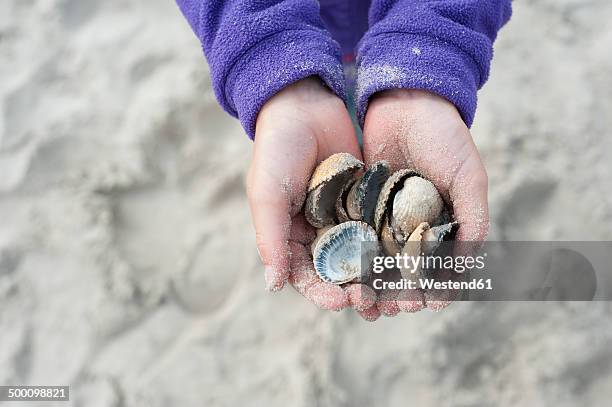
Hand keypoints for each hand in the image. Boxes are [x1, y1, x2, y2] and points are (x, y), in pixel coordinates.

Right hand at [247, 77, 375, 315]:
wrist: (305, 105)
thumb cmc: (277, 149)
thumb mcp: (267, 193)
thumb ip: (270, 237)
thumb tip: (274, 285)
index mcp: (289, 235)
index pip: (304, 275)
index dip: (320, 292)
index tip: (338, 301)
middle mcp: (317, 232)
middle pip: (337, 272)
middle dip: (353, 291)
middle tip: (371, 304)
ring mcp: (343, 219)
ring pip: (362, 257)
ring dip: (376, 278)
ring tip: (393, 295)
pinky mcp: (366, 203)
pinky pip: (380, 230)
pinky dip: (392, 247)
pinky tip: (408, 260)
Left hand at [362, 89, 488, 314]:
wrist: (406, 99)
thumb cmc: (445, 136)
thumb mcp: (468, 177)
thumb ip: (472, 219)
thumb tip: (468, 268)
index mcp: (441, 224)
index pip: (439, 267)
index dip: (434, 288)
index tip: (427, 304)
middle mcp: (411, 225)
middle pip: (404, 270)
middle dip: (398, 293)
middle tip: (390, 310)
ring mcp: (382, 216)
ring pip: (375, 259)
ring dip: (371, 283)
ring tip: (364, 301)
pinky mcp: (356, 204)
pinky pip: (352, 237)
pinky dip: (349, 257)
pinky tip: (343, 274)